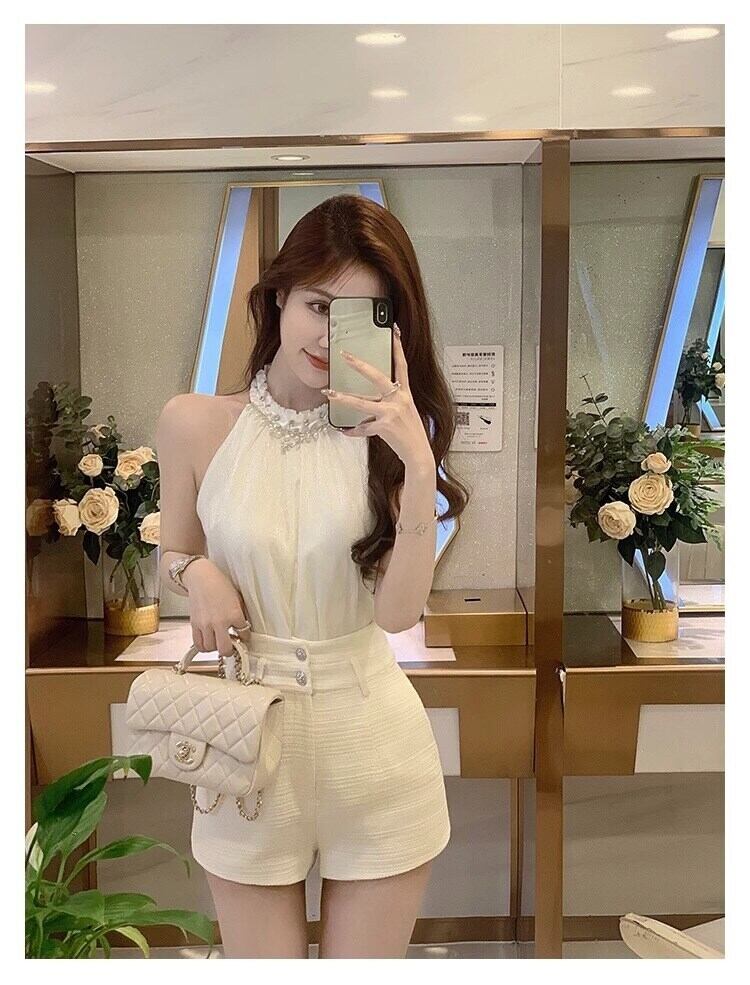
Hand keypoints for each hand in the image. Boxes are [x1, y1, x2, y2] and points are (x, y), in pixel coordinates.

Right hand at [182, 559, 250, 657]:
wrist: (201, 578)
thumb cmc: (220, 584)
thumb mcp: (237, 597)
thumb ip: (240, 614)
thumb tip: (243, 628)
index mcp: (234, 614)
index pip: (244, 634)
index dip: (245, 636)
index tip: (243, 635)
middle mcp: (219, 622)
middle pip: (225, 649)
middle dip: (231, 650)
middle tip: (232, 646)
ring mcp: (205, 624)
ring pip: (211, 649)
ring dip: (216, 647)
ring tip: (219, 641)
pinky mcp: (194, 625)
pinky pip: (198, 644)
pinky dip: (204, 646)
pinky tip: (209, 641)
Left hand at [322, 322, 433, 467]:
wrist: (418, 453)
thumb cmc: (410, 432)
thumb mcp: (404, 411)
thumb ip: (388, 401)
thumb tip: (368, 399)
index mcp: (405, 393)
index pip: (402, 364)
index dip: (398, 347)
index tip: (393, 330)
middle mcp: (399, 399)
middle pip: (377, 377)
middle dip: (359, 365)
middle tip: (344, 355)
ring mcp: (391, 413)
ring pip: (363, 403)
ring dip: (344, 398)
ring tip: (329, 393)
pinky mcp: (385, 427)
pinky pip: (363, 427)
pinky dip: (353, 431)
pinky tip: (345, 431)